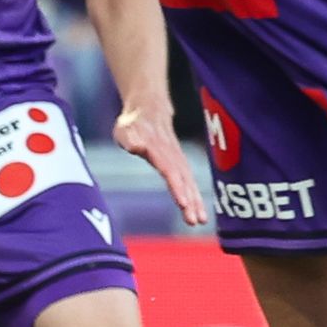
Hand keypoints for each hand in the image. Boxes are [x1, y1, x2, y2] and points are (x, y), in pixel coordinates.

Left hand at [114, 97, 209, 228]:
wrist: (149, 106)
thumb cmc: (132, 122)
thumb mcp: (125, 128)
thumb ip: (130, 138)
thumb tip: (136, 146)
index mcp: (157, 149)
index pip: (169, 171)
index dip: (176, 187)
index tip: (183, 203)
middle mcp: (171, 155)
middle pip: (183, 180)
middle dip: (190, 201)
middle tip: (195, 221)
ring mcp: (178, 159)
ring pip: (189, 182)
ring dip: (196, 201)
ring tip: (200, 221)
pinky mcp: (179, 163)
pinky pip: (189, 181)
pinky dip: (195, 196)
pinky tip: (199, 212)